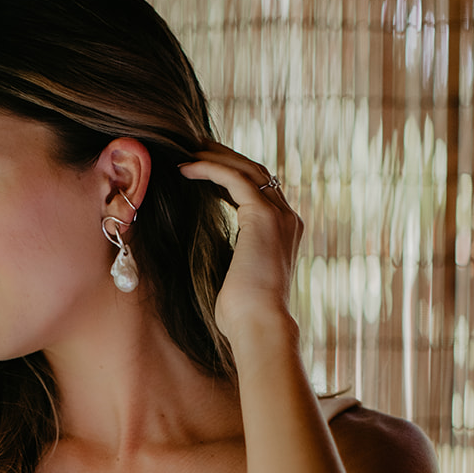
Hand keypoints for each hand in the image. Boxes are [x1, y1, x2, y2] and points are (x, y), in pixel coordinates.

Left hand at [178, 142, 303, 342]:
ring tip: (186, 151)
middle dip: (223, 156)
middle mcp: (287, 218)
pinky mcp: (262, 215)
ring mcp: (279, 215)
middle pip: (256, 172)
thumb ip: (231, 252)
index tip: (203, 167)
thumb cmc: (243, 313)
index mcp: (284, 231)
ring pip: (247, 169)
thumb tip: (205, 245)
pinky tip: (186, 169)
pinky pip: (234, 178)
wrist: (259, 325)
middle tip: (192, 147)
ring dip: (215, 156)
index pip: (259, 190)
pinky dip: (209, 169)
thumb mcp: (236, 274)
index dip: (231, 174)